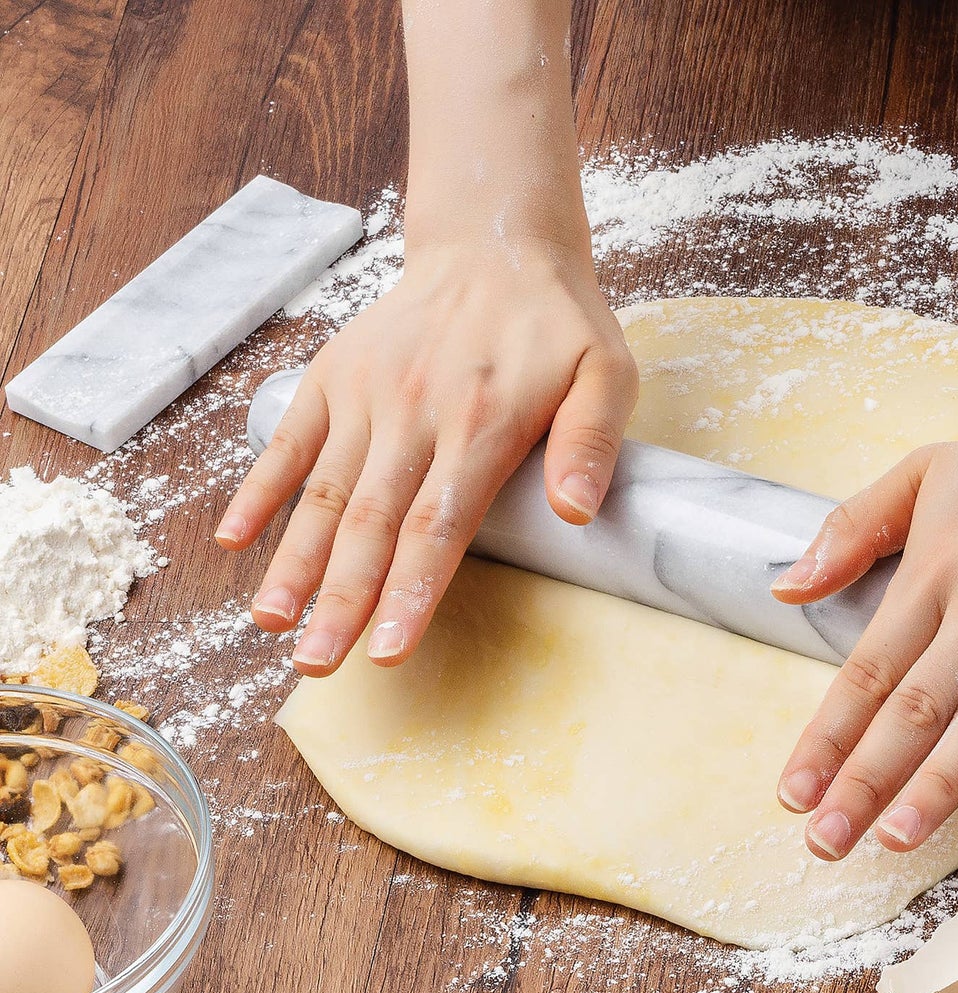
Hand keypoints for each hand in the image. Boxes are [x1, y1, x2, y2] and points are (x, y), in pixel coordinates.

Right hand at [214, 242, 637, 673]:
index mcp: (479, 422)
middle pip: (370, 523)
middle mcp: (412, 412)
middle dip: (341, 599)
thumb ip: (591, 441)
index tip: (388, 651)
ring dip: (294, 561)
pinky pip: (290, 441)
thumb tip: (578, 513)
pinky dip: (258, 489)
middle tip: (317, 665)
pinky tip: (233, 541)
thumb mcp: (606, 372)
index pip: (438, 526)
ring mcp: (365, 395)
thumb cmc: (558, 324)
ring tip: (270, 623)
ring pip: (323, 492)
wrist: (495, 244)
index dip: (409, 592)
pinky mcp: (332, 376)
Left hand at [770, 405, 957, 859]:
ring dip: (941, 779)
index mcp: (933, 571)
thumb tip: (784, 587)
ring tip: (898, 837)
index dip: (827, 737)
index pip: (866, 670)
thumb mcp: (925, 471)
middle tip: (826, 842)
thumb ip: (851, 527)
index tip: (793, 795)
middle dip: (865, 780)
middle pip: (914, 705)